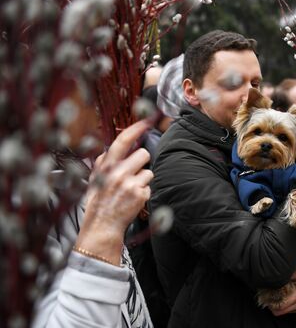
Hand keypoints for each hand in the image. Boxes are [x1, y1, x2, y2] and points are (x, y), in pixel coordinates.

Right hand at [75, 120, 152, 263]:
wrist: (102, 227)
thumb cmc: (99, 203)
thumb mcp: (94, 180)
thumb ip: (102, 164)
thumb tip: (111, 150)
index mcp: (106, 167)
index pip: (123, 141)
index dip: (136, 128)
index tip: (147, 121)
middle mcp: (118, 173)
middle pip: (144, 154)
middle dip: (141, 163)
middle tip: (132, 175)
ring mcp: (130, 184)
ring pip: (149, 172)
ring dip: (143, 180)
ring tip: (130, 190)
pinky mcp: (140, 194)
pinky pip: (149, 186)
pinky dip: (144, 192)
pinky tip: (133, 200)